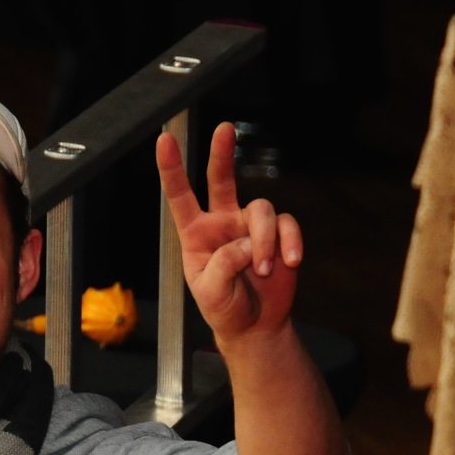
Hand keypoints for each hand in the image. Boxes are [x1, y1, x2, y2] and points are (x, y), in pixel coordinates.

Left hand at [155, 121, 302, 343]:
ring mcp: (250, 226)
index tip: (164, 141)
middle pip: (221, 179)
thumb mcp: (211, 293)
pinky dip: (289, 243)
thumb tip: (249, 242)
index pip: (180, 197)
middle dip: (222, 152)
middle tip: (224, 128)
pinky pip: (287, 225)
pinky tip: (289, 262)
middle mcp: (222, 222)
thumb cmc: (225, 309)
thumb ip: (224, 265)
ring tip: (264, 270)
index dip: (171, 169)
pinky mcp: (278, 234)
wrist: (256, 326)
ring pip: (261, 210)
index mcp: (196, 234)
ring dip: (265, 241)